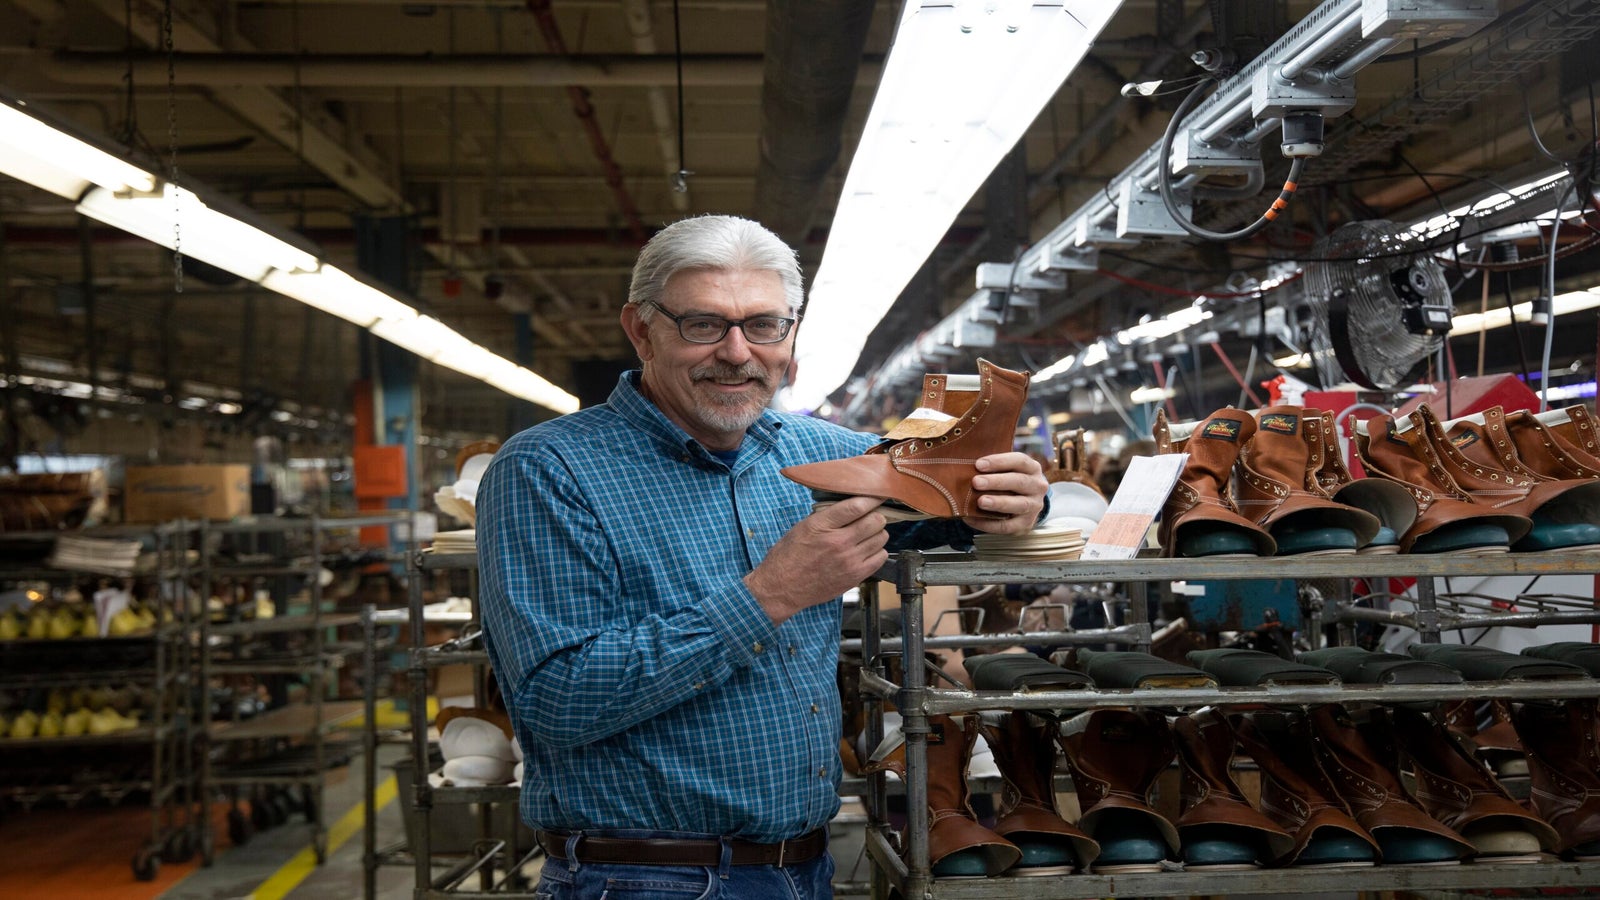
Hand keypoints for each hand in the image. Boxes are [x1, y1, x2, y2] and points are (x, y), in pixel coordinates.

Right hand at [745, 496, 888, 623]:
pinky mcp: (855, 576)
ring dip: (877, 533)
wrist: (782, 588)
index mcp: (822, 525)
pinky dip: (877, 550)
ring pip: (881, 538)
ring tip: (867, 534)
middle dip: (876, 515)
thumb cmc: (789, 556)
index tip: (877, 495)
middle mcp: (838, 542)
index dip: (872, 498)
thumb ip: (828, 515)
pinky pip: (880, 557)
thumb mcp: (803, 526)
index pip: (857, 506)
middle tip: (871, 516)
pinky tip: (867, 550)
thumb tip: (852, 505)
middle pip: (876, 521)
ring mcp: (849, 561)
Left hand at [964, 452, 1047, 534]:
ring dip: (998, 503)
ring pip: (1019, 504)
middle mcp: (1037, 486)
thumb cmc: (1009, 480)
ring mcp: (1034, 506)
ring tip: (980, 502)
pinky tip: (972, 519)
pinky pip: (1007, 526)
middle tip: (976, 482)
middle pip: (1019, 482)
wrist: (1026, 503)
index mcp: (1032, 468)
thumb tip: (965, 467)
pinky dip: (988, 524)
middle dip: (996, 482)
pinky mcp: (1026, 524)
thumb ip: (992, 467)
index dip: (999, 462)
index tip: (978, 464)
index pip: (1019, 461)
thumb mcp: (1007, 469)